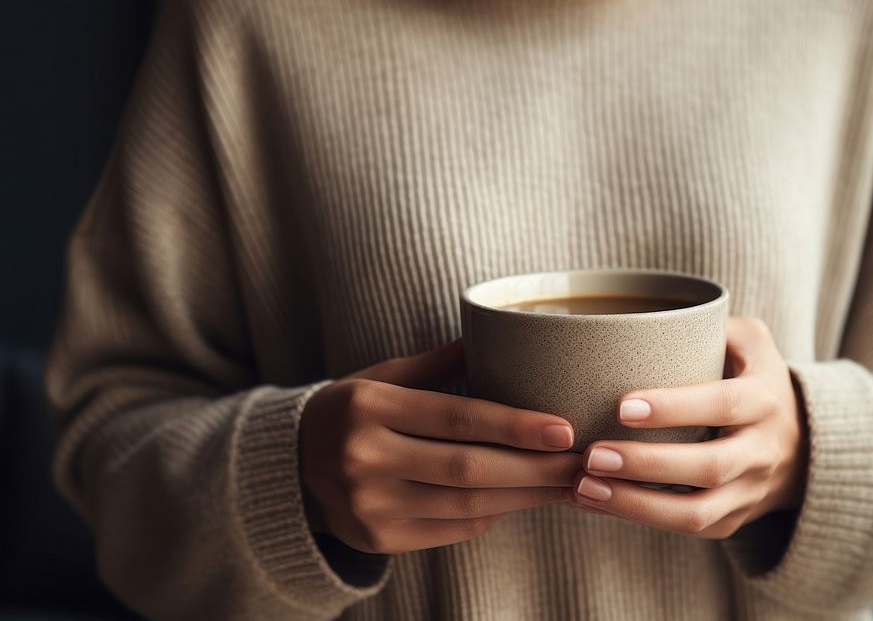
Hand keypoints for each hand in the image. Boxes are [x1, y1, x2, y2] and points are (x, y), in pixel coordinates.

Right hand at [299, 340, 580, 553]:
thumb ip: (438, 363)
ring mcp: (368, 505)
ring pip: (465, 506)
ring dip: (525, 497)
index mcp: (369, 406)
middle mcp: (364, 457)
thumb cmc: (348, 411)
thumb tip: (502, 334)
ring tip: (566, 484)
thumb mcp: (381, 376)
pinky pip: (450, 531)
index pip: (456, 417)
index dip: (515, 425)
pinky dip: (491, 516)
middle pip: (468, 469)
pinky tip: (521, 500)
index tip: (564, 428)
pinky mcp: (377, 539)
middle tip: (584, 463)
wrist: (288, 468)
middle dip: (536, 469)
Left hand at [568, 316, 807, 538]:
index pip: (724, 404)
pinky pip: (685, 528)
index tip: (621, 406)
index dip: (675, 408)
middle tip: (590, 456)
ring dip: (634, 505)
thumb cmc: (753, 378)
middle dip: (646, 465)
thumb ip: (706, 324)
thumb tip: (639, 318)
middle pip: (708, 467)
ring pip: (696, 514)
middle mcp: (762, 451)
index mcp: (765, 399)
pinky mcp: (730, 521)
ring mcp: (749, 492)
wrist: (802, 444)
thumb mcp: (748, 341)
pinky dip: (636, 517)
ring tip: (582, 487)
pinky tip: (592, 500)